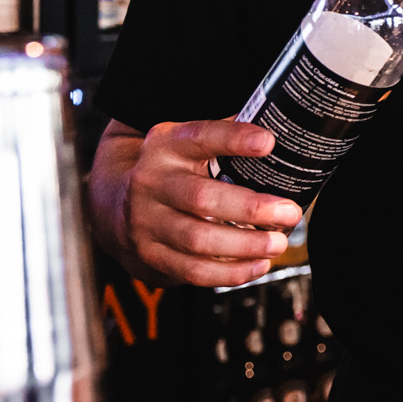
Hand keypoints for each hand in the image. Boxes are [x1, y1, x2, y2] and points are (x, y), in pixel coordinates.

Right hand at [91, 120, 302, 288]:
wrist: (112, 204)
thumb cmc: (172, 170)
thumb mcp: (187, 142)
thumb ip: (226, 135)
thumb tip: (286, 130)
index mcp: (165, 145)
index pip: (200, 137)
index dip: (233, 139)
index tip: (269, 143)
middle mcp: (150, 182)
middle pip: (202, 198)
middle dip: (251, 208)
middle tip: (290, 212)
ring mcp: (145, 222)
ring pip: (198, 239)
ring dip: (245, 245)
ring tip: (278, 243)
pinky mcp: (149, 255)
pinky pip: (192, 270)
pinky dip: (230, 272)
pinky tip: (258, 265)